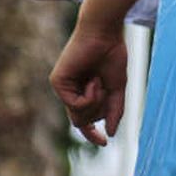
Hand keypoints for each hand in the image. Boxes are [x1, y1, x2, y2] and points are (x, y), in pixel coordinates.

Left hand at [51, 18, 129, 143]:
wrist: (105, 33)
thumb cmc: (112, 54)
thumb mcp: (117, 88)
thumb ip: (114, 110)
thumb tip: (112, 133)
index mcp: (83, 92)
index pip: (83, 121)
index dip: (93, 134)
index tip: (104, 142)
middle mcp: (70, 91)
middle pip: (82, 121)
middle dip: (98, 111)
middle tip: (105, 91)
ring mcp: (63, 87)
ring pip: (77, 117)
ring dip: (95, 104)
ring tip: (99, 82)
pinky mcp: (57, 82)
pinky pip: (74, 105)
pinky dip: (88, 98)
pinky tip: (93, 81)